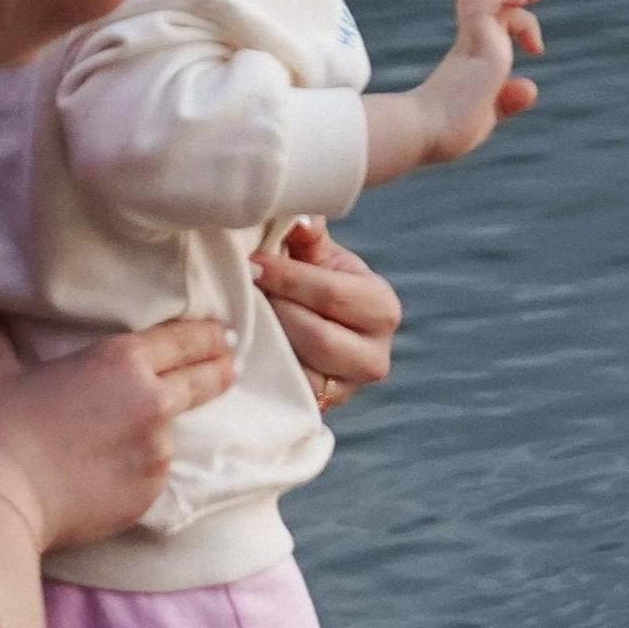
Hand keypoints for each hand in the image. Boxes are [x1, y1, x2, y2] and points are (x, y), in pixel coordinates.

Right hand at [0, 311, 235, 554]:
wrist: (3, 497)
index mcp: (122, 360)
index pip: (183, 340)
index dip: (207, 335)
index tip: (224, 334)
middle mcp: (152, 400)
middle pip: (204, 379)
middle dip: (220, 367)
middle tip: (231, 361)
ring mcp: (157, 449)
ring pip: (174, 429)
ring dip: (167, 424)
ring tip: (144, 428)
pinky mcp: (152, 490)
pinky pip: (155, 471)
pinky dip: (143, 466)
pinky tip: (120, 468)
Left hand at [256, 219, 403, 413]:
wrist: (323, 332)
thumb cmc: (318, 285)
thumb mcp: (319, 258)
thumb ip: (310, 237)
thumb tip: (300, 219)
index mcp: (382, 308)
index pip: (332, 294)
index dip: (288, 277)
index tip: (252, 263)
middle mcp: (376, 355)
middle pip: (318, 336)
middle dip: (277, 311)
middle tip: (246, 290)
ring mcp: (350, 388)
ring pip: (303, 366)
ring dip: (270, 338)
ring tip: (248, 314)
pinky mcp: (323, 408)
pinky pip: (289, 391)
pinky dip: (266, 367)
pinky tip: (249, 344)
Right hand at [370, 0, 544, 183]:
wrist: (427, 134)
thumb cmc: (449, 131)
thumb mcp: (487, 113)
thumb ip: (507, 100)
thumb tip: (530, 87)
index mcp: (468, 54)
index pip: (483, 11)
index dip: (507, 0)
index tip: (529, 3)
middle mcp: (467, 41)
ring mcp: (471, 39)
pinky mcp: (476, 41)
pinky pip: (489, 1)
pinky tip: (523, 2)